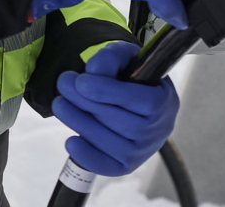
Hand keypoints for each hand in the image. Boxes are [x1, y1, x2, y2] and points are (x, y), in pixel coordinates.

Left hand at [53, 42, 179, 176]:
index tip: (81, 81)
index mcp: (164, 101)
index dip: (106, 91)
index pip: (137, 99)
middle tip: (63, 85)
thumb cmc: (133, 78)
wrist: (139, 101)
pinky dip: (87, 156)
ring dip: (80, 124)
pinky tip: (71, 141)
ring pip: (111, 143)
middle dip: (85, 103)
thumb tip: (93, 72)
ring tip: (60, 105)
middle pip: (120, 121)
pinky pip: (107, 166)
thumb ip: (112, 58)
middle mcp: (159, 130)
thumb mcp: (126, 57)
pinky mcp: (128, 165)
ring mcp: (144, 150)